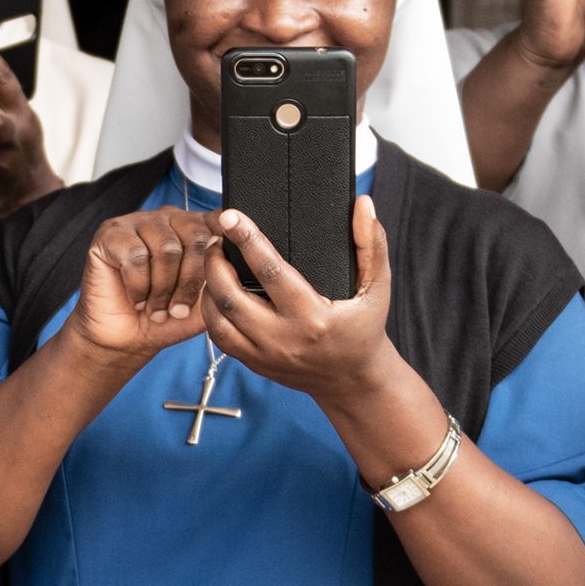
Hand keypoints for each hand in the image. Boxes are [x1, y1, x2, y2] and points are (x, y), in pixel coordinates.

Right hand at [64, 205, 218, 364]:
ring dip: (163, 289)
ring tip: (156, 309)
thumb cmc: (166, 318)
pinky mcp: (110, 234)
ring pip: (166, 249)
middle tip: (178, 310)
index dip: (222, 248)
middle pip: (195, 238)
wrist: (126, 339)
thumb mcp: (206, 303)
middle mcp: (167, 218)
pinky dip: (138, 287)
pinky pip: (135, 257)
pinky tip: (136, 299)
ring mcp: (137, 222)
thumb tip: (237, 259)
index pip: (218, 221)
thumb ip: (224, 277)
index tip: (220, 275)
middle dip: (189, 282)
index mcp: (194, 228)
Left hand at [204, 198, 398, 408]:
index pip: (270, 272)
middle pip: (231, 298)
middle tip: (217, 239)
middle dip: (215, 262)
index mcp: (313, 317)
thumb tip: (363, 204)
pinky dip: (210, 312)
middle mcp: (284, 339)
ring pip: (218, 320)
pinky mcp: (255, 364)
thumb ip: (371, 244)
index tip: (231, 216)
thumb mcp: (377, 288)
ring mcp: (265, 355)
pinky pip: (219, 338)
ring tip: (213, 262)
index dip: (247, 240)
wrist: (353, 381)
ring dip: (208, 288)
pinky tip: (215, 292)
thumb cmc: (364, 329)